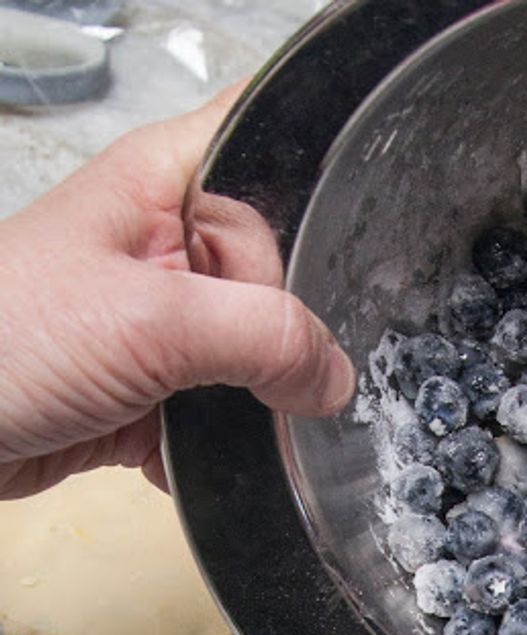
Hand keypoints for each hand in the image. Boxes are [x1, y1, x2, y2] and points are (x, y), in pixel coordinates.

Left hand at [0, 85, 353, 497]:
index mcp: (164, 182)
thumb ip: (264, 337)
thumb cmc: (7, 342)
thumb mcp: (152, 322)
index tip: (346, 256)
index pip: (269, 142)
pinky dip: (221, 441)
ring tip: (235, 417)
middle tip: (262, 367)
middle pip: (280, 267)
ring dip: (260, 394)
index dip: (314, 187)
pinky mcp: (152, 386)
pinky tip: (196, 454)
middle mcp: (168, 242)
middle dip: (287, 327)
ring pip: (256, 347)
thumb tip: (335, 378)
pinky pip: (221, 409)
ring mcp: (162, 317)